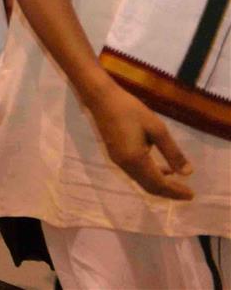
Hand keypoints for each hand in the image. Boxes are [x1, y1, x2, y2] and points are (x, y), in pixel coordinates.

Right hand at [87, 82, 193, 199]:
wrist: (101, 99)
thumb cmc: (130, 110)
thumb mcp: (156, 128)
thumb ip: (172, 152)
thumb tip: (188, 173)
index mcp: (135, 159)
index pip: (158, 183)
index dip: (175, 191)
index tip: (192, 194)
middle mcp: (125, 165)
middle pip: (149, 186)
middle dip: (168, 192)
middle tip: (187, 193)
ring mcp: (118, 161)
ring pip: (142, 181)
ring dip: (160, 185)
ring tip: (178, 182)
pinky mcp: (116, 155)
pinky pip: (136, 173)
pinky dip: (151, 176)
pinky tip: (161, 168)